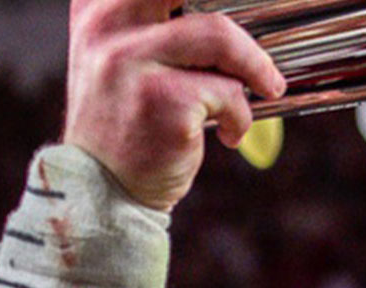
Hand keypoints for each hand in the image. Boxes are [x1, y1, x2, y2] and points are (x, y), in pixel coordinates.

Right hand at [62, 0, 286, 210]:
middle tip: (262, 47)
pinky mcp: (162, 100)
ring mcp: (131, 60)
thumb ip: (158, 27)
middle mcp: (108, 25)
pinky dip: (241, 117)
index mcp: (98, 8)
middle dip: (235, 24)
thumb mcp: (125, 60)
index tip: (232, 6)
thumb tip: (238, 16)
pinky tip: (228, 135)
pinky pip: (228, 92)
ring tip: (267, 88)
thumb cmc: (128, 123)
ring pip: (219, 37)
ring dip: (256, 67)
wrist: (102, 191)